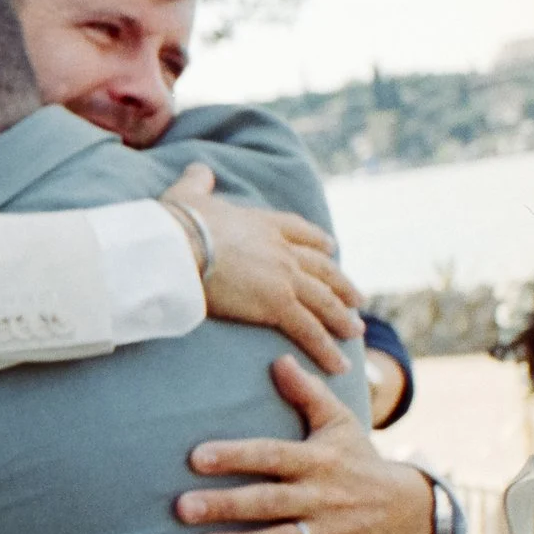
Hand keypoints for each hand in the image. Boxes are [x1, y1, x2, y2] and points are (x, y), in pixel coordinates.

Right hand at [161, 163, 362, 374]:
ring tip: (355, 333)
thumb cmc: (177, 223)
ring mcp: (284, 278)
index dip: (319, 241)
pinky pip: (310, 330)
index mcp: (264, 223)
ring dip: (342, 318)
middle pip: (323, 268)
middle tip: (356, 299)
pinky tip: (339, 366)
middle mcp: (282, 250)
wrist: (177, 247)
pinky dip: (326, 349)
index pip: (301, 232)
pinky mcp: (278, 305)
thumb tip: (199, 168)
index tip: (332, 248)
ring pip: (324, 301)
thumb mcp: (189, 194)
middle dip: (342, 285)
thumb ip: (199, 182)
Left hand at [175, 354, 436, 533]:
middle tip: (181, 507)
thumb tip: (278, 358)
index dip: (235, 456)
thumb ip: (307, 393)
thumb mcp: (340, 423)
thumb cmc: (359, 461)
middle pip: (267, 502)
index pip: (271, 456)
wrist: (411, 513)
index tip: (196, 457)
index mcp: (317, 461)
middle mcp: (320, 498)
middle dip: (225, 505)